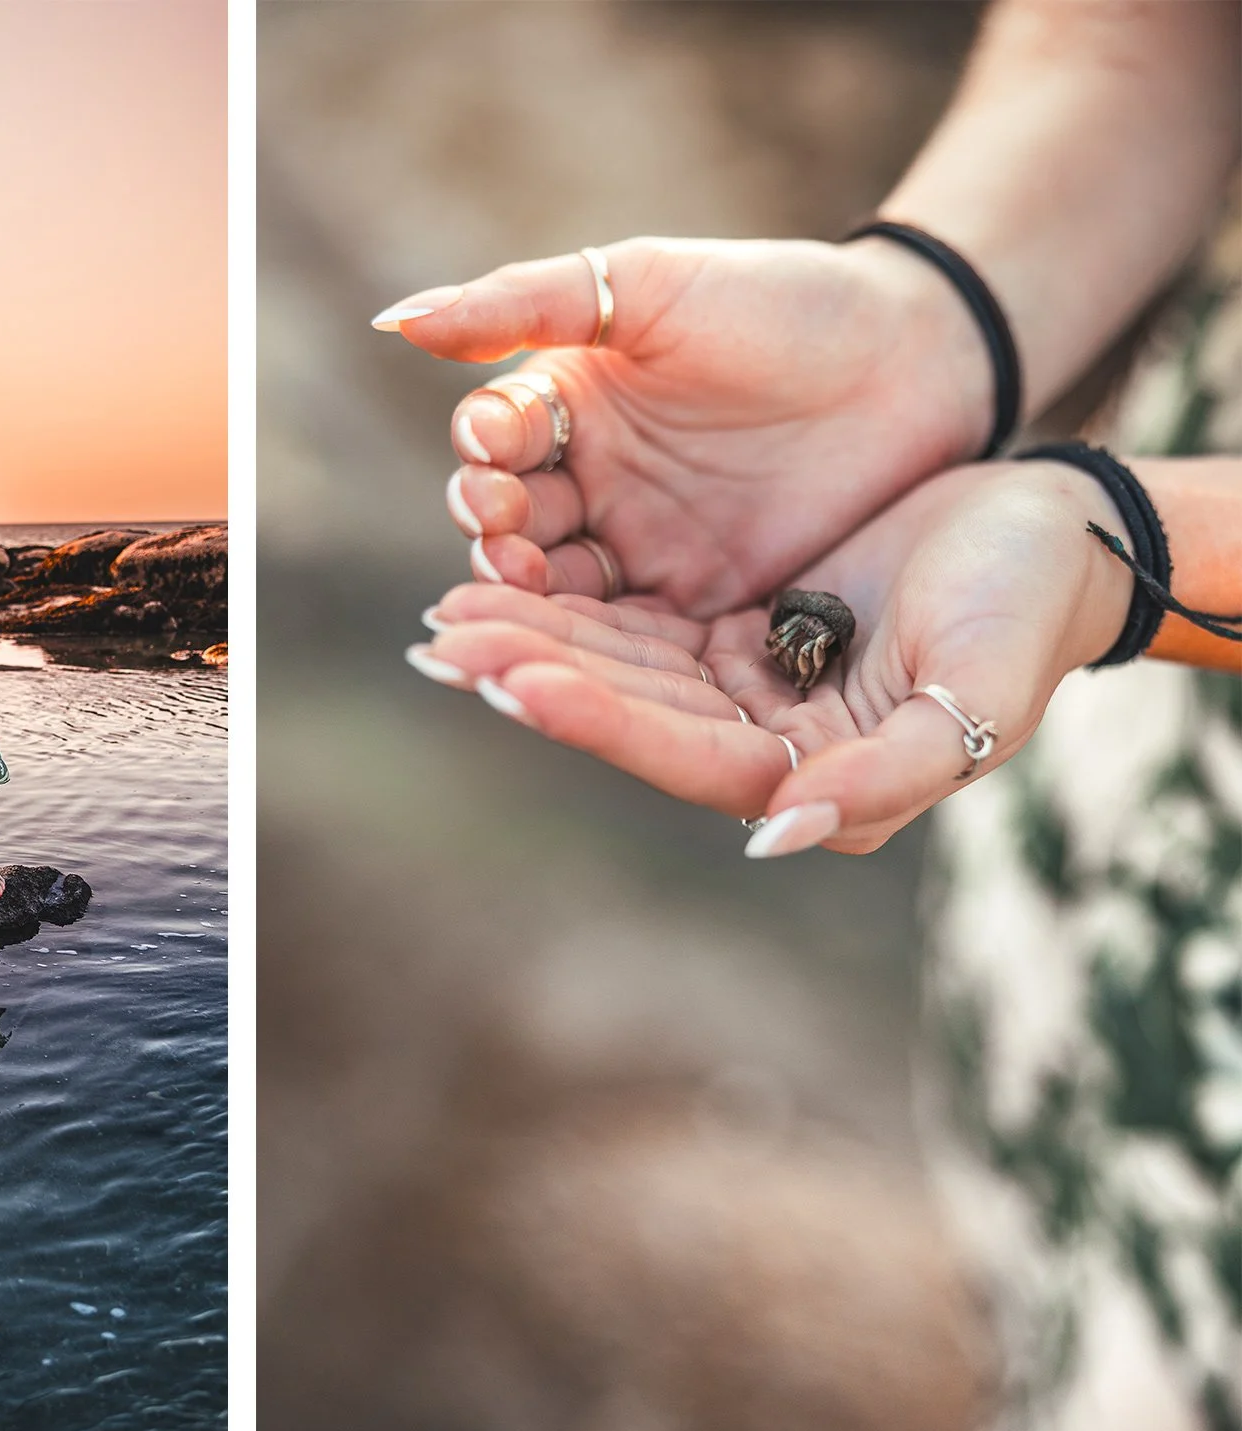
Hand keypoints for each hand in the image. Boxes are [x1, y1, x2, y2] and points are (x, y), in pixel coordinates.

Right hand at [376, 236, 997, 619]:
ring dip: (527, 604)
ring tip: (513, 603)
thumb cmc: (780, 302)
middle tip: (498, 539)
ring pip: (558, 591)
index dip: (486, 453)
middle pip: (512, 526)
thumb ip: (523, 303)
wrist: (919, 358)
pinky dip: (590, 651)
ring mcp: (639, 552)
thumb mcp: (649, 286)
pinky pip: (627, 639)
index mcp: (566, 406)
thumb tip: (394, 321)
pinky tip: (570, 658)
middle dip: (494, 537)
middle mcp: (588, 486)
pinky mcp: (694, 609)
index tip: (492, 453)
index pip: (498, 442)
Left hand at [410, 459, 1133, 854]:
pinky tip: (504, 579)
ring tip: (450, 616)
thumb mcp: (975, 698)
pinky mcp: (733, 634)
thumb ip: (883, 778)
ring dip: (536, 641)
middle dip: (535, 675)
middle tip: (443, 641)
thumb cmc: (1028, 609)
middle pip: (630, 713)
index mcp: (815, 778)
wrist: (1054, 529)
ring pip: (618, 667)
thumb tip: (776, 833)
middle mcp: (765, 747)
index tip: (512, 683)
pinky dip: (571, 604)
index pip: (683, 754)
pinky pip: (635, 621)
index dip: (598, 721)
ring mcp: (743, 690)